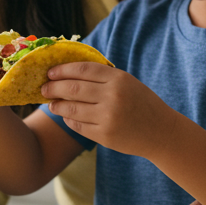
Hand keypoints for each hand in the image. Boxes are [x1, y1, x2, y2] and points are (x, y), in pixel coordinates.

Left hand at [42, 62, 174, 155]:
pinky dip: (69, 119)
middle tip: (44, 88)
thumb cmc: (142, 103)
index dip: (62, 70)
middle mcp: (112, 97)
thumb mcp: (128, 83)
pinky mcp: (104, 135)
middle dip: (53, 87)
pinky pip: (78, 125)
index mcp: (119, 79)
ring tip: (52, 104)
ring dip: (57, 105)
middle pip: (73, 88)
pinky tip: (67, 116)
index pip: (82, 70)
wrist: (161, 132)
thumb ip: (103, 77)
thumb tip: (68, 72)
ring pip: (71, 109)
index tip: (50, 72)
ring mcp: (108, 117)